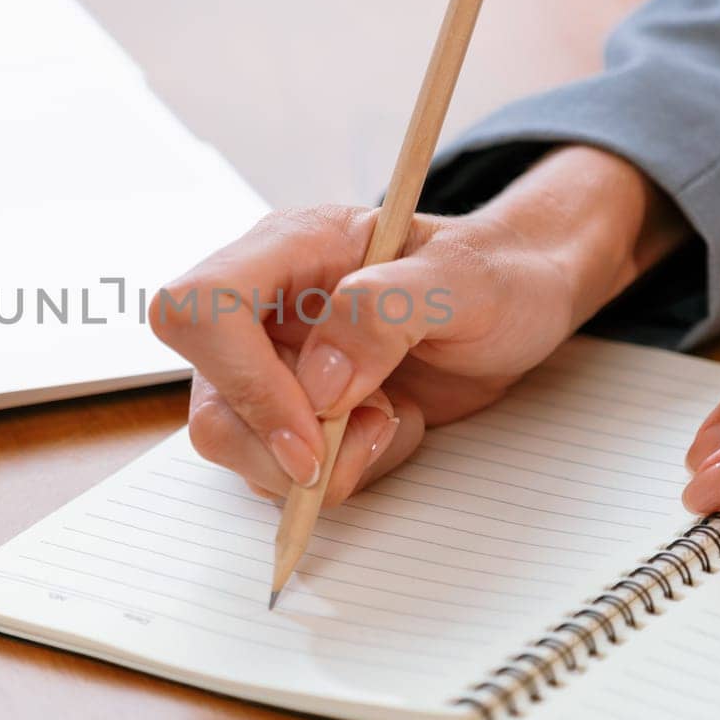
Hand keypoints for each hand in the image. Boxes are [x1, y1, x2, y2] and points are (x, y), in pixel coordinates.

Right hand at [152, 145, 685, 505]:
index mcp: (289, 246)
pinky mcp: (289, 413)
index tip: (316, 425)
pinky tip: (388, 430)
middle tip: (377, 428)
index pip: (200, 307)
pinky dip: (338, 473)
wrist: (519, 304)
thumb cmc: (495, 275)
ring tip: (394, 419)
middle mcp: (263, 305)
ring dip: (320, 463)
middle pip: (209, 398)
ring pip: (233, 445)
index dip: (244, 378)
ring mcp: (269, 362)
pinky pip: (275, 470)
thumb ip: (388, 311)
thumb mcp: (465, 279)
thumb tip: (319, 381)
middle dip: (287, 442)